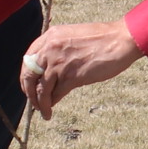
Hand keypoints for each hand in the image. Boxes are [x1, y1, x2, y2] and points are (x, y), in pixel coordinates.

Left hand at [20, 21, 141, 115]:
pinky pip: (54, 95)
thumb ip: (59, 48)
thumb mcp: (73, 36)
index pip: (28, 58)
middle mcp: (50, 49)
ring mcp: (60, 63)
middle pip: (29, 75)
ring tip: (43, 111)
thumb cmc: (102, 39)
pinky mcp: (71, 77)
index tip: (29, 84)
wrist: (120, 40)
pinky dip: (51, 104)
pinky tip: (51, 110)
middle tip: (33, 102)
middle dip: (28, 91)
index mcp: (50, 37)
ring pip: (40, 89)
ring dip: (40, 103)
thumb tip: (50, 68)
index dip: (26, 75)